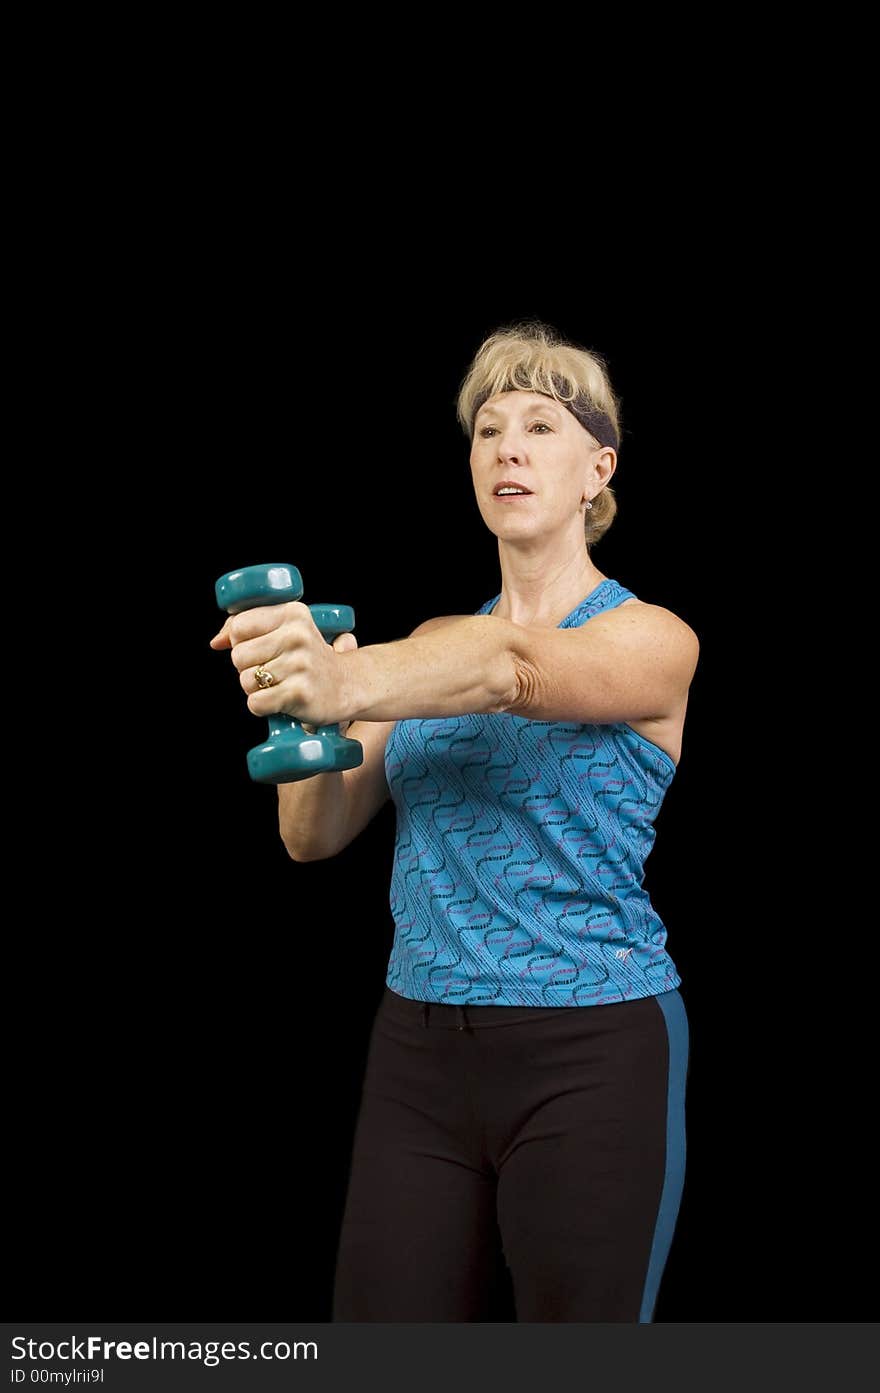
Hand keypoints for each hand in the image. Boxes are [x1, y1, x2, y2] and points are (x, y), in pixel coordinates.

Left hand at [209, 601, 355, 725]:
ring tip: (280, 685)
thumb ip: (246, 628)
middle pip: (238, 656)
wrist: (348, 685)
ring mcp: (300, 665)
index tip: (262, 648)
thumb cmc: (309, 658)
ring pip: (245, 681)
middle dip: (249, 668)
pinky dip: (263, 707)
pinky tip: (281, 700)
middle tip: (274, 671)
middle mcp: (298, 635)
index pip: (239, 626)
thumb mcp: (286, 630)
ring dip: (257, 689)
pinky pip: (256, 703)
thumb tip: (216, 641)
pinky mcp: (300, 693)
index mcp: (293, 613)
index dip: (241, 642)